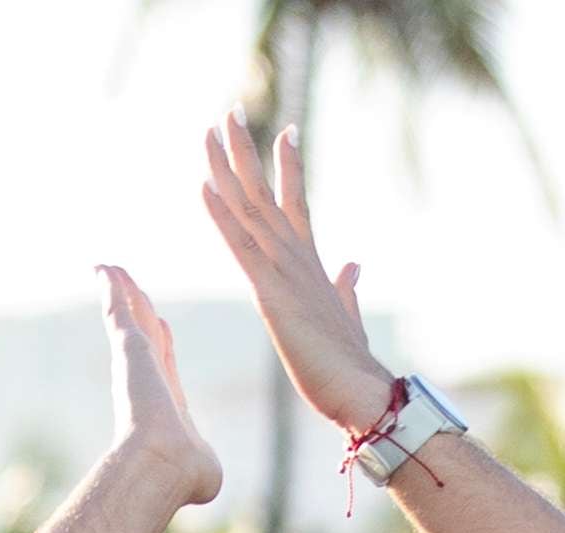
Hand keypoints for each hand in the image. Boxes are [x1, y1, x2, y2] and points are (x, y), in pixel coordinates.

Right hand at [97, 266, 220, 509]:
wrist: (163, 464)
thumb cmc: (184, 476)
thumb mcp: (201, 473)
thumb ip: (202, 471)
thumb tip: (206, 486)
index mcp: (166, 402)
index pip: (163, 363)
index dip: (161, 344)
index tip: (159, 327)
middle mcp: (147, 379)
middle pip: (142, 334)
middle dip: (137, 311)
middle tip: (128, 289)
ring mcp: (135, 363)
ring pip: (129, 316)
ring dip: (120, 292)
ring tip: (111, 270)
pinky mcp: (129, 347)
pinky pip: (117, 308)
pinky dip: (111, 289)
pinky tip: (104, 268)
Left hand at [199, 114, 393, 437]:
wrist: (361, 389)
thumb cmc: (350, 361)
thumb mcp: (346, 314)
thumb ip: (346, 286)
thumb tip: (353, 264)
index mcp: (310, 261)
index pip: (296, 201)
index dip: (289, 165)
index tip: (284, 130)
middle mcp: (296, 255)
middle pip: (265, 191)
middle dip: (247, 150)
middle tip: (231, 111)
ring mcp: (283, 270)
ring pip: (249, 207)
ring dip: (228, 167)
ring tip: (215, 129)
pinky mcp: (269, 292)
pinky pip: (239, 245)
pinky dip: (220, 215)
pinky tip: (203, 186)